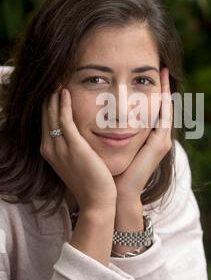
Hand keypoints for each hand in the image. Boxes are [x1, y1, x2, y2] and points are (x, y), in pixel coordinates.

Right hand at [40, 88, 116, 213]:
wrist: (96, 200)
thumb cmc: (90, 182)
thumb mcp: (75, 162)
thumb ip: (72, 147)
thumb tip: (77, 135)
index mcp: (49, 151)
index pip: (45, 122)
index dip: (48, 104)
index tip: (53, 89)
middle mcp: (50, 148)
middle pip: (45, 115)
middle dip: (48, 97)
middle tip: (53, 79)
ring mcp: (59, 148)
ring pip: (52, 115)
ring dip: (54, 96)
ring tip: (58, 80)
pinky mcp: (73, 147)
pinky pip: (64, 120)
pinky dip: (63, 104)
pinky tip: (65, 93)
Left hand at [113, 67, 172, 201]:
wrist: (117, 191)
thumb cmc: (110, 170)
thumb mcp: (111, 144)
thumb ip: (110, 130)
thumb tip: (99, 113)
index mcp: (147, 138)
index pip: (152, 109)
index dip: (152, 92)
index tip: (148, 74)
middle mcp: (158, 138)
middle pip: (162, 106)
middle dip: (161, 87)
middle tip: (160, 67)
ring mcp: (161, 141)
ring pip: (166, 109)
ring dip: (165, 90)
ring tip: (162, 72)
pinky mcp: (159, 144)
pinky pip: (164, 117)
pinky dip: (163, 102)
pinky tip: (161, 88)